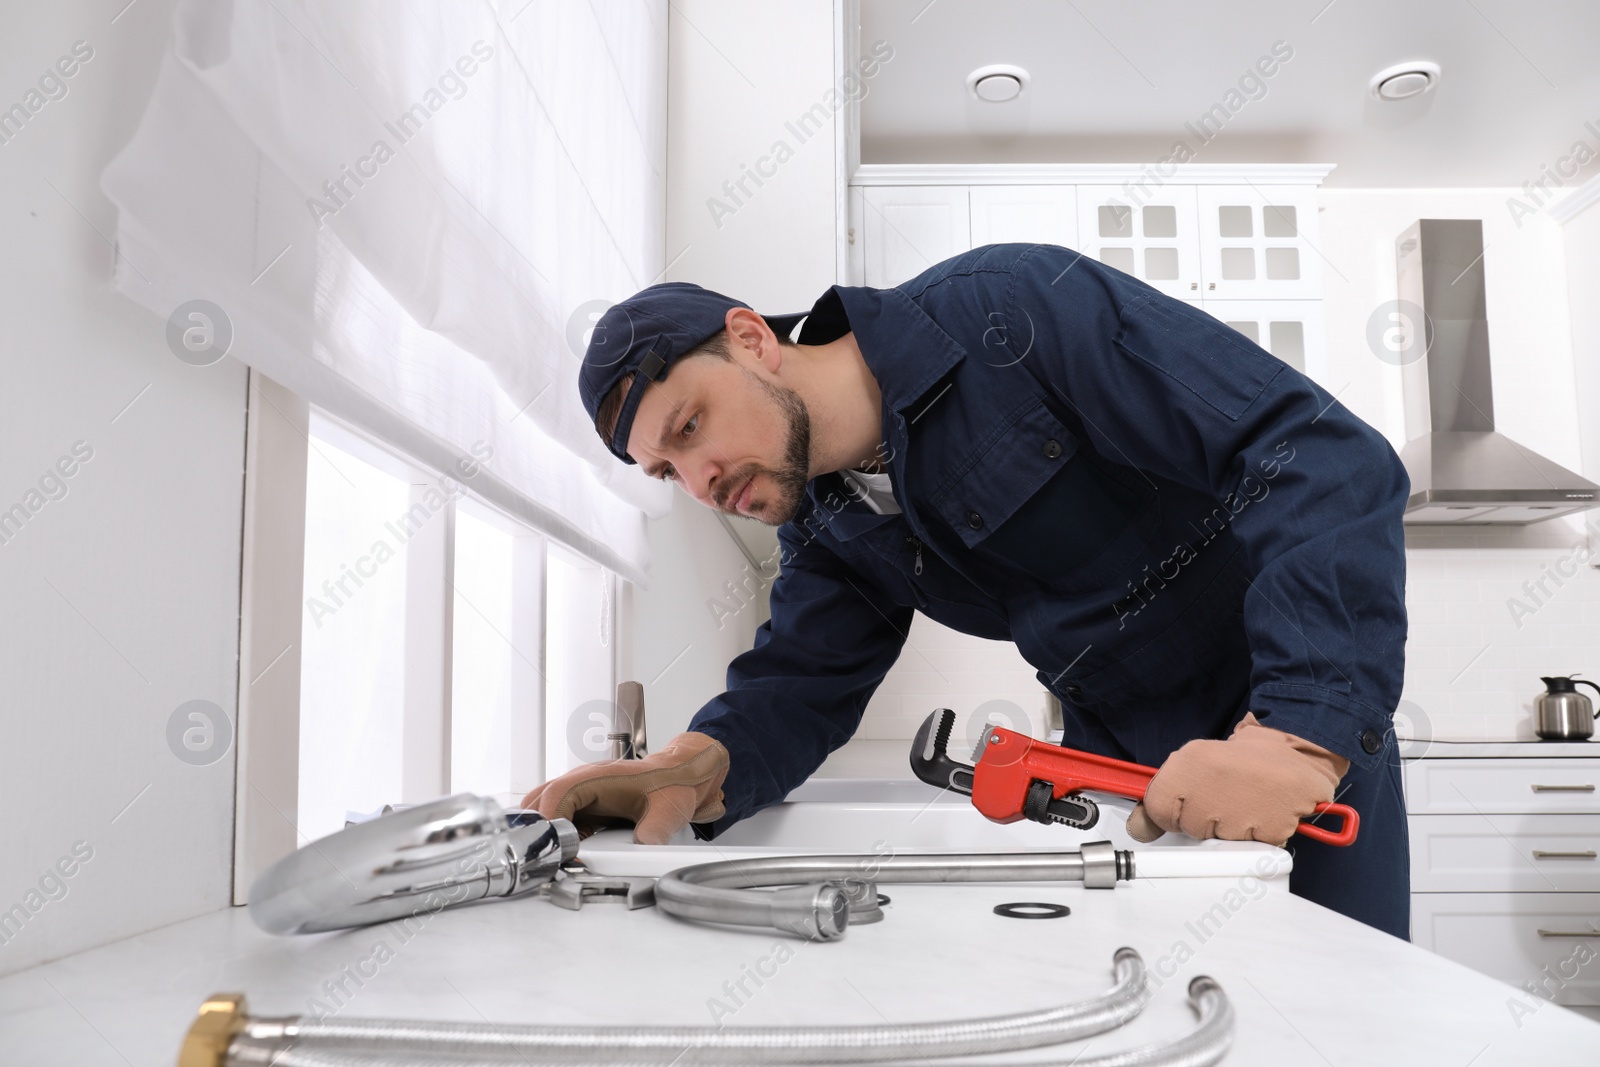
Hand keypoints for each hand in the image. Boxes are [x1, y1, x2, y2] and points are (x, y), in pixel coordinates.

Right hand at [520, 731, 728, 844]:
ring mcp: (581, 793)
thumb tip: (644, 848)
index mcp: (598, 777)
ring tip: (552, 858)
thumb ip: (655, 830)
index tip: (553, 846)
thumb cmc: (673, 784)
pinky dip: (555, 835)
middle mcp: (583, 782)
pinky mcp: (585, 806)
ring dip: (543, 832)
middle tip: (544, 856)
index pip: (558, 793)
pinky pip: (559, 818)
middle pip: (540, 800)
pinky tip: (566, 854)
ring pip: (544, 808)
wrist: (682, 777)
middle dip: (536, 828)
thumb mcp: (668, 809)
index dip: (550, 820)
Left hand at [1124, 713, 1349, 845]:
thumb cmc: (1239, 762)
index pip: (1157, 810)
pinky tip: (1259, 814)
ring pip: (1217, 843)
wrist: (1290, 758)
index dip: (1171, 810)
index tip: (1186, 801)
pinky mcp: (1267, 833)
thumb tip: (1139, 829)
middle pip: (1189, 829)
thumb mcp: (1192, 762)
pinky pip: (1248, 851)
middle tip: (1222, 797)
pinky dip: (1252, 838)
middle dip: (1202, 819)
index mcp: (1187, 766)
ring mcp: (1238, 815)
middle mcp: (1209, 789)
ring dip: (1227, 831)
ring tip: (1242, 803)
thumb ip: (1162, 795)